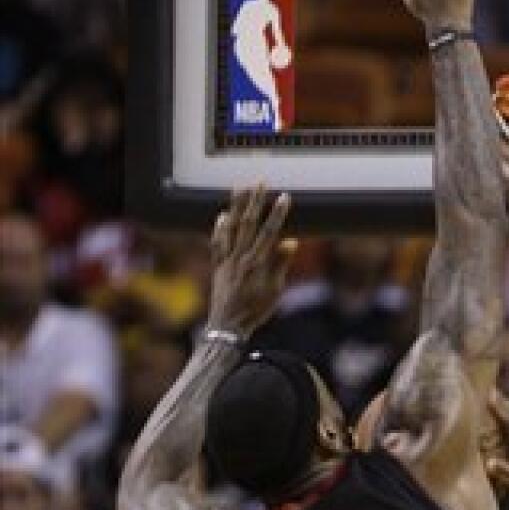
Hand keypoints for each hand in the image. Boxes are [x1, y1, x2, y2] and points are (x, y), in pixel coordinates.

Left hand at [206, 186, 294, 337]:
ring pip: (231, 228)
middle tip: (260, 182)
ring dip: (236, 206)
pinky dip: (219, 228)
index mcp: (257, 263)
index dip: (277, 213)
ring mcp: (227, 260)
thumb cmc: (255, 311)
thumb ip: (280, 264)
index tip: (284, 196)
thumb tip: (290, 241)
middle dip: (255, 201)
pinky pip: (217, 243)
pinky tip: (223, 216)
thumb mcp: (275, 290)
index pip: (269, 232)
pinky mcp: (218, 266)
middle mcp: (240, 258)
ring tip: (239, 188)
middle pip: (248, 223)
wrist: (228, 326)